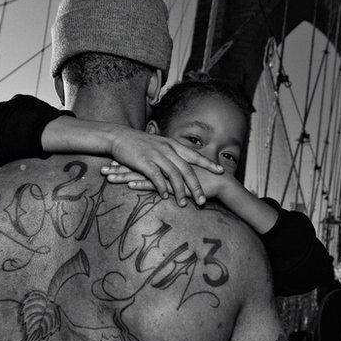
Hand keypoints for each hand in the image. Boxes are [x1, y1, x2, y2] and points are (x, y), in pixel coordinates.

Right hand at [105, 127, 222, 204]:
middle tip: (203, 200)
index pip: (195, 155)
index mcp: (173, 145)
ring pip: (174, 175)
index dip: (208, 163)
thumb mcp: (159, 143)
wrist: (118, 136)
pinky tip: (165, 196)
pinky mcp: (144, 162)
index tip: (221, 171)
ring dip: (180, 191)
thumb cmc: (139, 142)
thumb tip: (182, 161)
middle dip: (196, 186)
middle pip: (187, 169)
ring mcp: (156, 155)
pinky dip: (162, 187)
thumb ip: (171, 152)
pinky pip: (156, 177)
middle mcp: (167, 149)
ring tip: (184, 204)